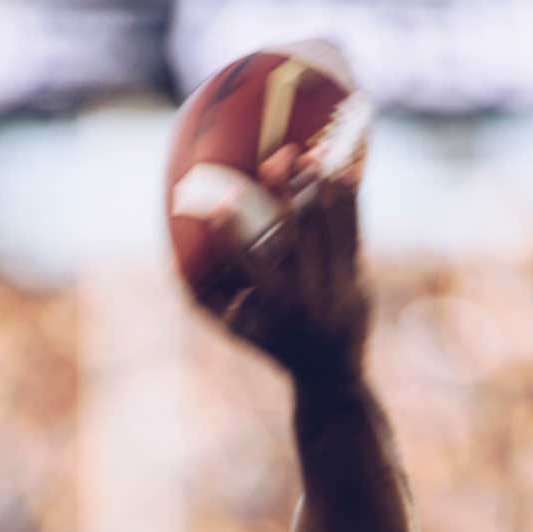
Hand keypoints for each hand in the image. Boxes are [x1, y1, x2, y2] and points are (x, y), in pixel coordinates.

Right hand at [196, 145, 369, 385]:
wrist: (330, 375)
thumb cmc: (273, 344)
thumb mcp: (237, 329)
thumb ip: (206, 298)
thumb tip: (174, 259)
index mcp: (272, 307)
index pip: (248, 264)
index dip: (232, 234)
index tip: (219, 204)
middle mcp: (305, 296)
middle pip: (295, 236)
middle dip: (286, 194)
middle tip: (277, 157)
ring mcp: (335, 287)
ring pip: (328, 229)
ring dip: (319, 188)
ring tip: (310, 155)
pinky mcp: (358, 279)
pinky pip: (353, 232)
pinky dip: (349, 200)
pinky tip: (346, 169)